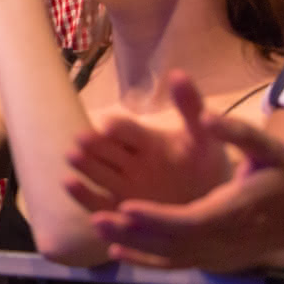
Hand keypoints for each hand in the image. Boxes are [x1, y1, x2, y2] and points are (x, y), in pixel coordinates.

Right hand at [63, 71, 230, 212]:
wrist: (215, 208)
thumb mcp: (204, 137)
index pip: (125, 130)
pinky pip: (96, 201)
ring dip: (83, 165)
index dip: (117, 128)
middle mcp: (127, 160)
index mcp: (145, 141)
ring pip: (96, 172)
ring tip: (72, 156)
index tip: (109, 126)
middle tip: (81, 139)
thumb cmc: (205, 169)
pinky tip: (68, 183)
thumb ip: (191, 107)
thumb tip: (178, 72)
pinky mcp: (117, 210)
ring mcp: (120, 185)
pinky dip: (81, 193)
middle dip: (93, 144)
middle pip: (104, 149)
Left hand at [90, 111, 283, 270]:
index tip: (125, 207)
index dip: (156, 218)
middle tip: (96, 218)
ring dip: (132, 245)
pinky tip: (117, 251)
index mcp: (234, 212)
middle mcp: (223, 239)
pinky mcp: (214, 260)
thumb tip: (208, 117)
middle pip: (172, 243)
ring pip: (170, 257)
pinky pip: (176, 264)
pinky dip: (146, 260)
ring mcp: (219, 255)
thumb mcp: (268, 149)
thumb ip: (236, 132)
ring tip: (96, 226)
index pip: (189, 221)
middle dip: (133, 232)